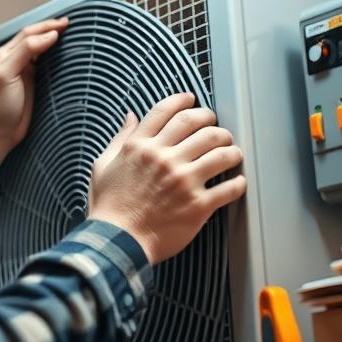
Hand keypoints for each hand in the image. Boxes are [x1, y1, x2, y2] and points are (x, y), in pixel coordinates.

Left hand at [0, 17, 68, 176]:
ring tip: (69, 34)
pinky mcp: (34, 84)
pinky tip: (65, 56)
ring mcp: (25, 72)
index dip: (46, 27)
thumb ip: (25, 51)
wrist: (0, 134)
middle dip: (51, 29)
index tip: (64, 25)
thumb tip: (48, 36)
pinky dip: (55, 57)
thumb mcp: (7, 74)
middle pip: (35, 38)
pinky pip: (46, 65)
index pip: (28, 34)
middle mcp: (15, 60)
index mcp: (6, 55)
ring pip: (41, 50)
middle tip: (69, 24)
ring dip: (53, 41)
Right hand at [88, 93, 245, 264]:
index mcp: (140, 146)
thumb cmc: (109, 207)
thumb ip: (120, 139)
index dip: (183, 100)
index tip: (193, 100)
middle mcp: (163, 158)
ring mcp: (183, 181)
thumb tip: (131, 117)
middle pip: (199, 125)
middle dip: (213, 122)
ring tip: (233, 153)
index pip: (167, 111)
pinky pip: (229, 188)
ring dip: (231, 149)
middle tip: (217, 128)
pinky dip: (238, 183)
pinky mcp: (198, 205)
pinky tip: (238, 182)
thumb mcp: (104, 165)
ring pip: (220, 151)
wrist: (117, 242)